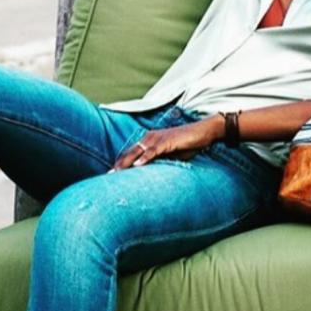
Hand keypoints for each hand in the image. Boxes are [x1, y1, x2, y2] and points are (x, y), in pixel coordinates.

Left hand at [110, 115, 224, 171]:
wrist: (203, 133)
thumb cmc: (187, 144)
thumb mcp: (171, 156)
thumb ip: (160, 162)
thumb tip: (152, 175)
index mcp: (148, 141)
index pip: (130, 153)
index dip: (120, 164)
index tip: (110, 176)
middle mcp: (149, 138)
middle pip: (130, 153)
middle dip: (118, 165)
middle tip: (108, 178)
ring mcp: (157, 138)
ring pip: (138, 151)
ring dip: (127, 163)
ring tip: (117, 173)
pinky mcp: (167, 141)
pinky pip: (153, 150)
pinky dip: (145, 157)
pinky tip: (138, 165)